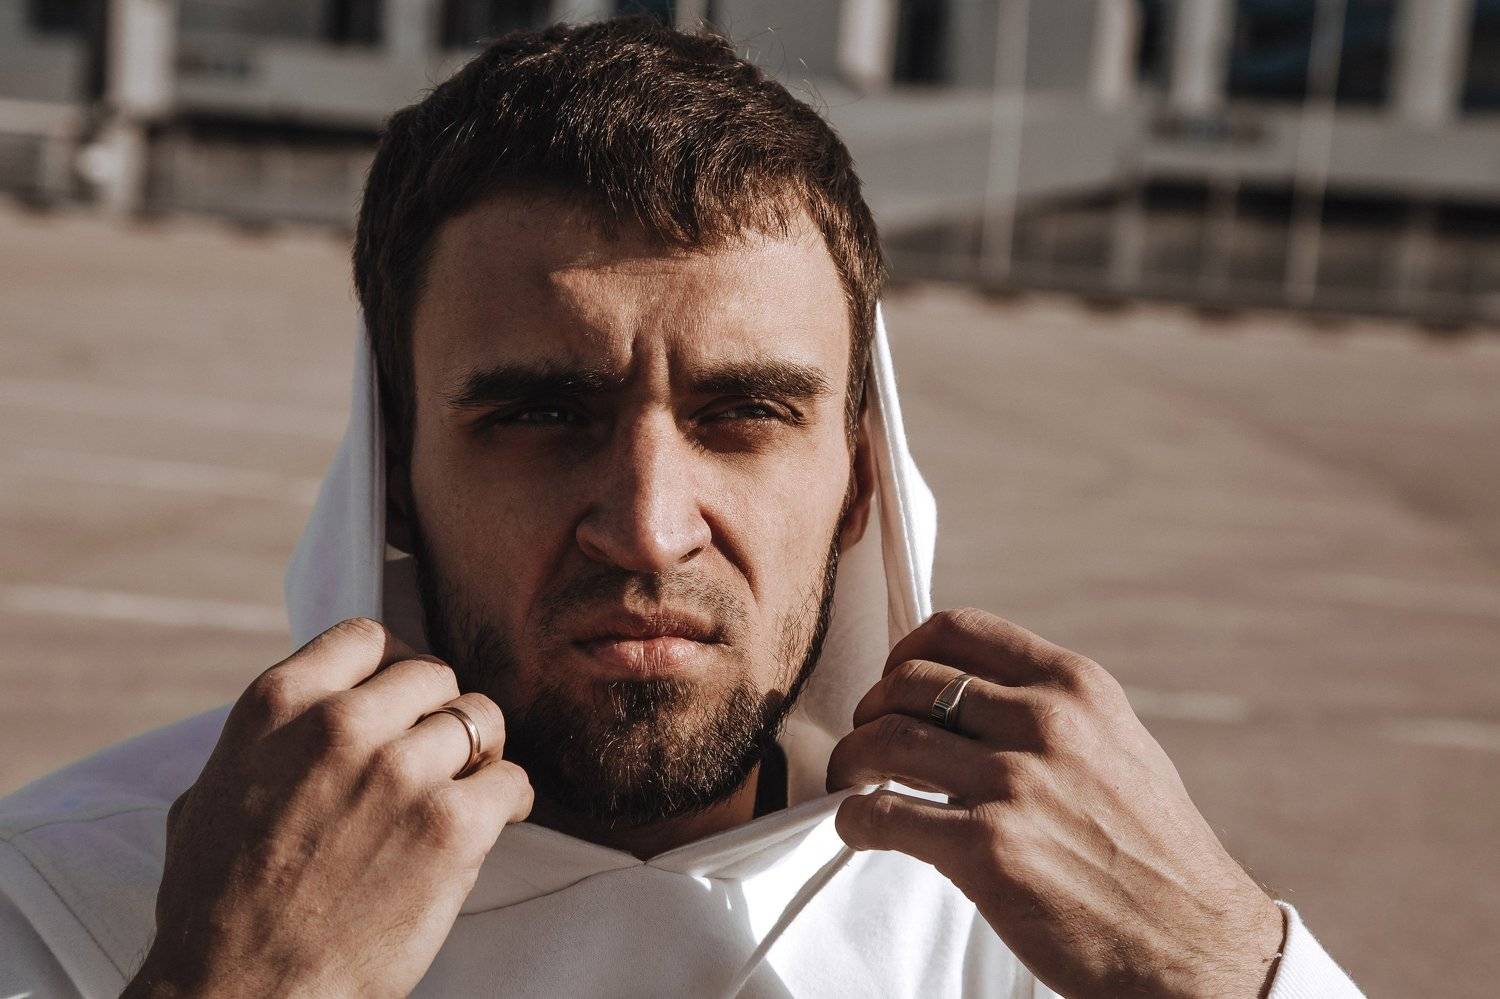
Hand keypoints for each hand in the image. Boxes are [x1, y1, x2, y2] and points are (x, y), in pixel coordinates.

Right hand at [124, 618, 532, 998]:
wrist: (240, 995)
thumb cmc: (217, 909)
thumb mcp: (210, 792)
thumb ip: (268, 741)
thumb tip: (308, 715)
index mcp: (277, 706)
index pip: (365, 638)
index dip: (393, 666)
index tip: (402, 698)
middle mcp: (341, 725)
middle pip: (431, 674)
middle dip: (439, 711)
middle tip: (439, 752)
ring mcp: (400, 772)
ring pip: (480, 717)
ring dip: (480, 752)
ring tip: (470, 784)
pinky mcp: (450, 825)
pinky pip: (511, 780)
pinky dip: (510, 800)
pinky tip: (496, 819)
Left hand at [828, 609, 1283, 998]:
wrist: (1195, 947)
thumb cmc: (1155, 853)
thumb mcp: (1118, 745)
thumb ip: (1052, 711)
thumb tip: (971, 693)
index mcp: (1075, 686)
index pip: (958, 629)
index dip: (904, 651)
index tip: (890, 682)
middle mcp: (1045, 722)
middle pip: (909, 682)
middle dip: (871, 709)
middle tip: (865, 742)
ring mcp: (1015, 783)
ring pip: (885, 739)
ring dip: (851, 760)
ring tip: (852, 783)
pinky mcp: (988, 849)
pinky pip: (882, 815)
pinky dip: (855, 821)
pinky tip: (862, 831)